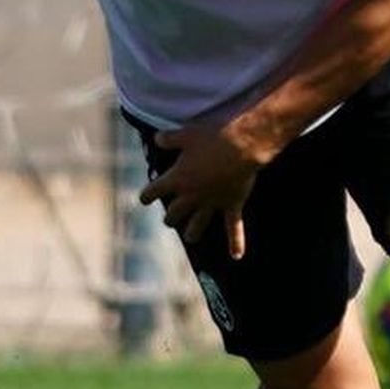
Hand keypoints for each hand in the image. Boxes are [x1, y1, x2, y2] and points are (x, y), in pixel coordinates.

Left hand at [139, 122, 262, 257]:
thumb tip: (158, 139)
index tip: (145, 198)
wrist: (244, 144)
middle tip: (171, 215)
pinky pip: (234, 228)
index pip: (152, 193)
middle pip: (173, 214)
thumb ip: (169, 138)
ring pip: (196, 226)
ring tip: (191, 235)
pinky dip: (236, 242)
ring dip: (192, 231)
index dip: (146, 196)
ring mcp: (212, 203)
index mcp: (176, 179)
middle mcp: (191, 196)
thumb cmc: (214, 136)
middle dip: (170, 216)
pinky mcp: (232, 204)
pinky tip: (237, 255)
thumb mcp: (187, 132)